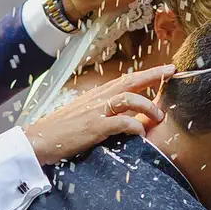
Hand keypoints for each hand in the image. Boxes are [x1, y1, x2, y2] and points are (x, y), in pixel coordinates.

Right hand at [23, 65, 171, 163]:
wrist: (38, 140)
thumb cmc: (60, 130)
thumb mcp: (82, 114)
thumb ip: (102, 111)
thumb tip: (122, 114)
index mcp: (97, 95)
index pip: (126, 79)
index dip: (148, 73)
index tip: (167, 69)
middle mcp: (98, 99)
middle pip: (130, 81)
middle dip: (153, 76)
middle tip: (172, 74)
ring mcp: (96, 112)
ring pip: (128, 99)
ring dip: (148, 106)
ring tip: (158, 117)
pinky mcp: (94, 128)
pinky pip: (121, 122)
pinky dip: (135, 126)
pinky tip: (140, 133)